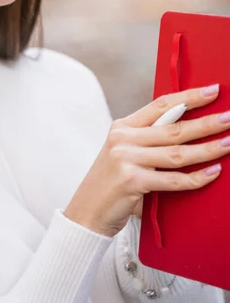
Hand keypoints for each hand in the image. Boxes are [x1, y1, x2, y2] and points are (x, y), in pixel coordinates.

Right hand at [64, 84, 227, 236]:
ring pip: (177, 153)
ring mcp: (126, 159)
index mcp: (122, 126)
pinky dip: (196, 178)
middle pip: (174, 128)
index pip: (160, 105)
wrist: (87, 211)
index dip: (189, 97)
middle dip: (206, 122)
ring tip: (228, 143)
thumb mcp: (124, 153)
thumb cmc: (112, 182)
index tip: (212, 91)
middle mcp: (123, 138)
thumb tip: (188, 129)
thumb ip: (147, 140)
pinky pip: (173, 180)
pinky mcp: (132, 182)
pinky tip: (213, 173)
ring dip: (208, 149)